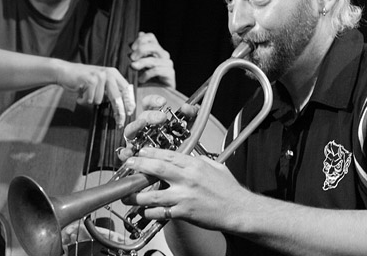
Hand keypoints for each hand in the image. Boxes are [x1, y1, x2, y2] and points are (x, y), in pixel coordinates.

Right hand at [56, 61, 135, 127]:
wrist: (65, 71)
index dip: (129, 101)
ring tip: (86, 94)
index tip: (130, 112)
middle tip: (120, 122)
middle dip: (119, 111)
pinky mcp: (90, 80)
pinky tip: (80, 94)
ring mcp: (99, 76)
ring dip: (91, 101)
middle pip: (117, 96)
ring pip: (100, 100)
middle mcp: (109, 73)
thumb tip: (121, 107)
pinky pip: (90, 99)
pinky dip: (84, 100)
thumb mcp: (101, 83)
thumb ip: (111, 91)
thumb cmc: (83, 79)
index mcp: (114, 74)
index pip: (126, 89)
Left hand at [123, 147, 246, 231]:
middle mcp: (188, 179)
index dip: (150, 153)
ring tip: (128, 195)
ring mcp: (184, 197)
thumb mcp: (215, 167)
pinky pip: (161, 212)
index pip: (168, 155)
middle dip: (139, 166)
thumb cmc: (229, 191)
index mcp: (195, 165)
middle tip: (129, 165)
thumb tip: (187, 158)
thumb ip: (199, 161)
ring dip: (137, 195)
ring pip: (153, 195)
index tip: (141, 153)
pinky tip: (145, 211)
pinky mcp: (183, 212)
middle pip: (156, 169)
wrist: (238, 210)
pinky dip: (150, 212)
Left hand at [130, 32, 175, 88]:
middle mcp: (163, 55)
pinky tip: (141, 79)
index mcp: (156, 50)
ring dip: (142, 63)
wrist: (157, 95)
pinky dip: (147, 74)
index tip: (131, 48)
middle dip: (141, 51)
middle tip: (131, 58)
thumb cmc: (147, 78)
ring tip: (133, 68)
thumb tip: (139, 34)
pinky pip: (157, 70)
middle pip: (153, 46)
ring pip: (154, 59)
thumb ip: (139, 51)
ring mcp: (167, 64)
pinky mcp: (170, 73)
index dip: (141, 40)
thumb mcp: (139, 63)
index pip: (150, 37)